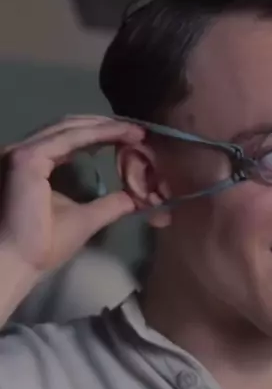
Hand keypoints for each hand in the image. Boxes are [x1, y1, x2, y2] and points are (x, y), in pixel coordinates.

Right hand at [0, 115, 143, 276]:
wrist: (19, 263)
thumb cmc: (43, 246)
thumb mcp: (85, 219)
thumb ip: (109, 205)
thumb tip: (134, 199)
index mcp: (33, 164)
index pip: (69, 139)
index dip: (99, 134)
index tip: (131, 137)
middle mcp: (23, 152)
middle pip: (68, 127)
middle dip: (103, 125)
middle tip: (136, 129)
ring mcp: (22, 152)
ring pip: (69, 128)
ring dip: (104, 126)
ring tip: (133, 130)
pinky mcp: (26, 159)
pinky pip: (68, 139)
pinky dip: (96, 133)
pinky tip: (119, 134)